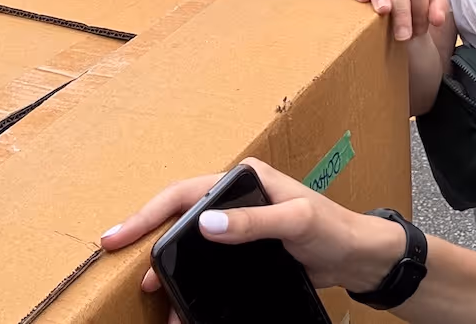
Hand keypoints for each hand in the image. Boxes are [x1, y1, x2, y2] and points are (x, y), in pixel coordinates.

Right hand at [99, 157, 405, 306]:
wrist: (355, 256)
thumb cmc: (332, 229)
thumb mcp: (295, 221)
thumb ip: (253, 222)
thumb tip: (206, 225)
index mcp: (244, 177)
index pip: (185, 192)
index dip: (148, 213)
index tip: (119, 236)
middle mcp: (236, 195)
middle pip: (179, 215)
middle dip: (150, 240)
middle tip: (128, 266)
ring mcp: (239, 221)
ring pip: (190, 240)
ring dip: (170, 265)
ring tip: (155, 291)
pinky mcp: (244, 246)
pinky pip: (208, 260)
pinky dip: (192, 278)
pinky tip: (183, 298)